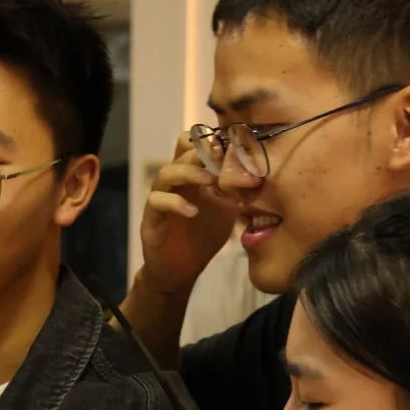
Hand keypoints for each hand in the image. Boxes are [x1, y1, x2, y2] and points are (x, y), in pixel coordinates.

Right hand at [135, 131, 238, 296]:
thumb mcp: (226, 209)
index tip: (231, 146)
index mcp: (192, 175)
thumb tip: (258, 173)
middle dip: (202, 150)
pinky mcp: (151, 218)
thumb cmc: (204, 236)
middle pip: (180, 150)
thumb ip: (235, 190)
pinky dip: (175, 203)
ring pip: (166, 172)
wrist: (181, 269)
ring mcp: (160, 198)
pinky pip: (157, 201)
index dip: (210, 139)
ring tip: (209, 180)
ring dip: (188, 172)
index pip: (195, 143)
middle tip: (221, 155)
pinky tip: (193, 212)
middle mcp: (175, 182)